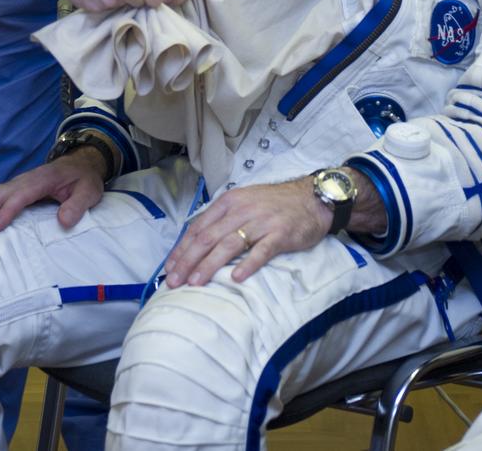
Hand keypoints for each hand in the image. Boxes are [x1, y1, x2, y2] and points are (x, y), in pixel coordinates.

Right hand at [0, 149, 106, 232]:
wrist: (81, 163)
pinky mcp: (13, 187)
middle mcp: (25, 180)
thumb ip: (77, 205)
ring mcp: (17, 182)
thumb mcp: (89, 192)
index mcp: (43, 180)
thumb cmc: (84, 180)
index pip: (22, 196)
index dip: (8, 211)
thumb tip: (64, 220)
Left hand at [163, 170, 383, 287]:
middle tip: (174, 281)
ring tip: (195, 282)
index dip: (182, 248)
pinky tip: (235, 277)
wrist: (311, 199)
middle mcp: (241, 210)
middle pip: (208, 237)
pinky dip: (247, 264)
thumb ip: (222, 220)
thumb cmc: (274, 205)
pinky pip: (261, 251)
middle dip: (188, 260)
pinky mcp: (280, 234)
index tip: (169, 267)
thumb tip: (198, 243)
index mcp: (228, 203)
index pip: (198, 227)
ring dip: (209, 265)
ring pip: (229, 245)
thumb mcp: (243, 203)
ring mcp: (260, 222)